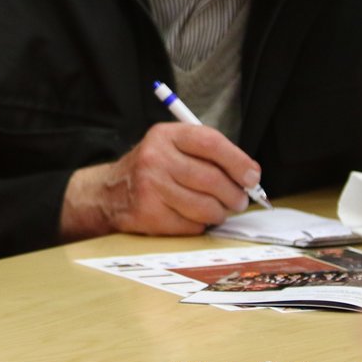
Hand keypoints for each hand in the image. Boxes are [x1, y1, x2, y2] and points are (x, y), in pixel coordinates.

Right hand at [62, 122, 260, 237]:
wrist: (109, 193)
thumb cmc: (153, 169)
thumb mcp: (172, 147)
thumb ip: (208, 155)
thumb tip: (249, 176)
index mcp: (166, 135)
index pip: (210, 143)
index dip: (238, 161)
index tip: (252, 177)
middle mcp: (155, 158)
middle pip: (212, 179)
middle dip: (234, 195)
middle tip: (239, 201)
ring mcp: (150, 188)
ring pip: (205, 207)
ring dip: (219, 213)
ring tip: (217, 210)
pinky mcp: (149, 215)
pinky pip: (192, 226)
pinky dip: (199, 225)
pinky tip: (191, 217)